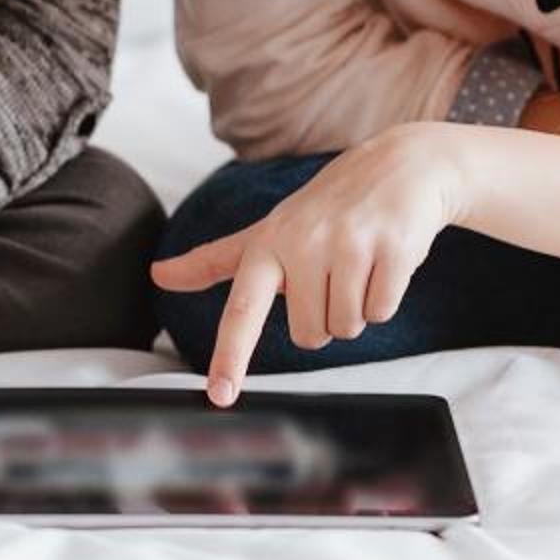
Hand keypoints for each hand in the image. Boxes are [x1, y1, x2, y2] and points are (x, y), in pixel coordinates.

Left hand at [150, 122, 464, 407]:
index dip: (230, 355)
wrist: (400, 166)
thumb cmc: (326, 207)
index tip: (220, 394)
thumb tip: (159, 276)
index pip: (243, 308)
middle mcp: (305, 243)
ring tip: (358, 266)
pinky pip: (381, 312)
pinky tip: (383, 264)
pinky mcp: (393, 249)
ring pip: (347, 327)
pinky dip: (385, 298)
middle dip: (324, 317)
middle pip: (308, 335)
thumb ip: (215, 260)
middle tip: (332, 276)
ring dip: (356, 308)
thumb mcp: (267, 228)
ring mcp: (350, 245)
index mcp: (268, 244)